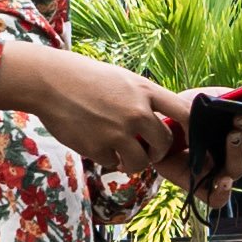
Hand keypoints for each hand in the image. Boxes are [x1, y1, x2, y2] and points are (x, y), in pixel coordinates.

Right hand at [0, 38, 187, 178]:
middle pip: (165, 143)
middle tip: (147, 150)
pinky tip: (99, 147)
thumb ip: (144, 98)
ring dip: (134, 162)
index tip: (187, 137)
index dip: (190, 128)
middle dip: (158, 151)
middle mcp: (137, 112)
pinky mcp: (99, 148)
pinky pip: (114, 164)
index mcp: (146, 90)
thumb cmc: (86, 78)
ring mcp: (118, 132)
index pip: (184, 112)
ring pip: (141, 162)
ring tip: (123, 154)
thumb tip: (161, 120)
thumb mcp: (123, 79)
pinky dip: (108, 160)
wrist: (51, 82)